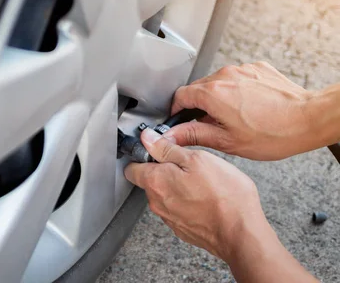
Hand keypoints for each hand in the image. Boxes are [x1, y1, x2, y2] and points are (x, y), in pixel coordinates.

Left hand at [125, 129, 317, 282]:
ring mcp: (169, 218)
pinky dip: (187, 202)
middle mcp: (157, 202)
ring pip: (165, 195)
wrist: (241, 233)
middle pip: (149, 181)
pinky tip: (205, 198)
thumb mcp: (197, 159)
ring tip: (201, 181)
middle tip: (187, 164)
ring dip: (177, 186)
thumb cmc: (224, 195)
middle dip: (163, 170)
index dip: (142, 156)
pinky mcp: (182, 228)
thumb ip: (167, 148)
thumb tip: (148, 138)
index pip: (131, 167)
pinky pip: (178, 209)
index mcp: (156, 181)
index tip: (156, 149)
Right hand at [165, 61, 314, 159]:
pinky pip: (236, 78)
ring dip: (218, 98)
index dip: (176, 110)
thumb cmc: (274, 133)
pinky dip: (236, 91)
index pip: (180, 95)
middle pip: (198, 88)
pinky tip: (248, 107)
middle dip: (198, 105)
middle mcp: (224, 76)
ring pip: (217, 83)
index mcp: (213, 94)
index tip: (180, 119)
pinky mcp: (256, 68)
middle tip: (209, 124)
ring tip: (233, 117)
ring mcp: (241, 70)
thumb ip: (194, 134)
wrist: (309, 119)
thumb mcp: (227, 141)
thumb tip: (172, 135)